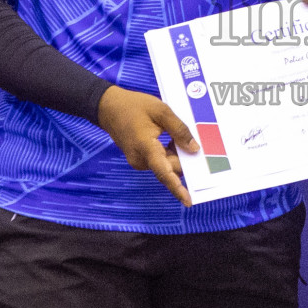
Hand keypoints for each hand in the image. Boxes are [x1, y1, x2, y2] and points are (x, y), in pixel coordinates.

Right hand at [96, 86, 198, 205]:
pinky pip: (160, 161)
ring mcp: (139, 161)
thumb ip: (179, 130)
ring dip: (177, 154)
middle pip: (170, 167)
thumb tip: (194, 149)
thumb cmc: (133, 106)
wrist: (108, 107)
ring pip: (166, 164)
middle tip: (198, 144)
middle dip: (185, 160)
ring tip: (179, 135)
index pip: (164, 172)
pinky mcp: (140, 159)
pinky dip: (169, 153)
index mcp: (145, 147)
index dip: (177, 187)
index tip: (188, 201)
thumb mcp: (161, 111)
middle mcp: (141, 160)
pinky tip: (172, 138)